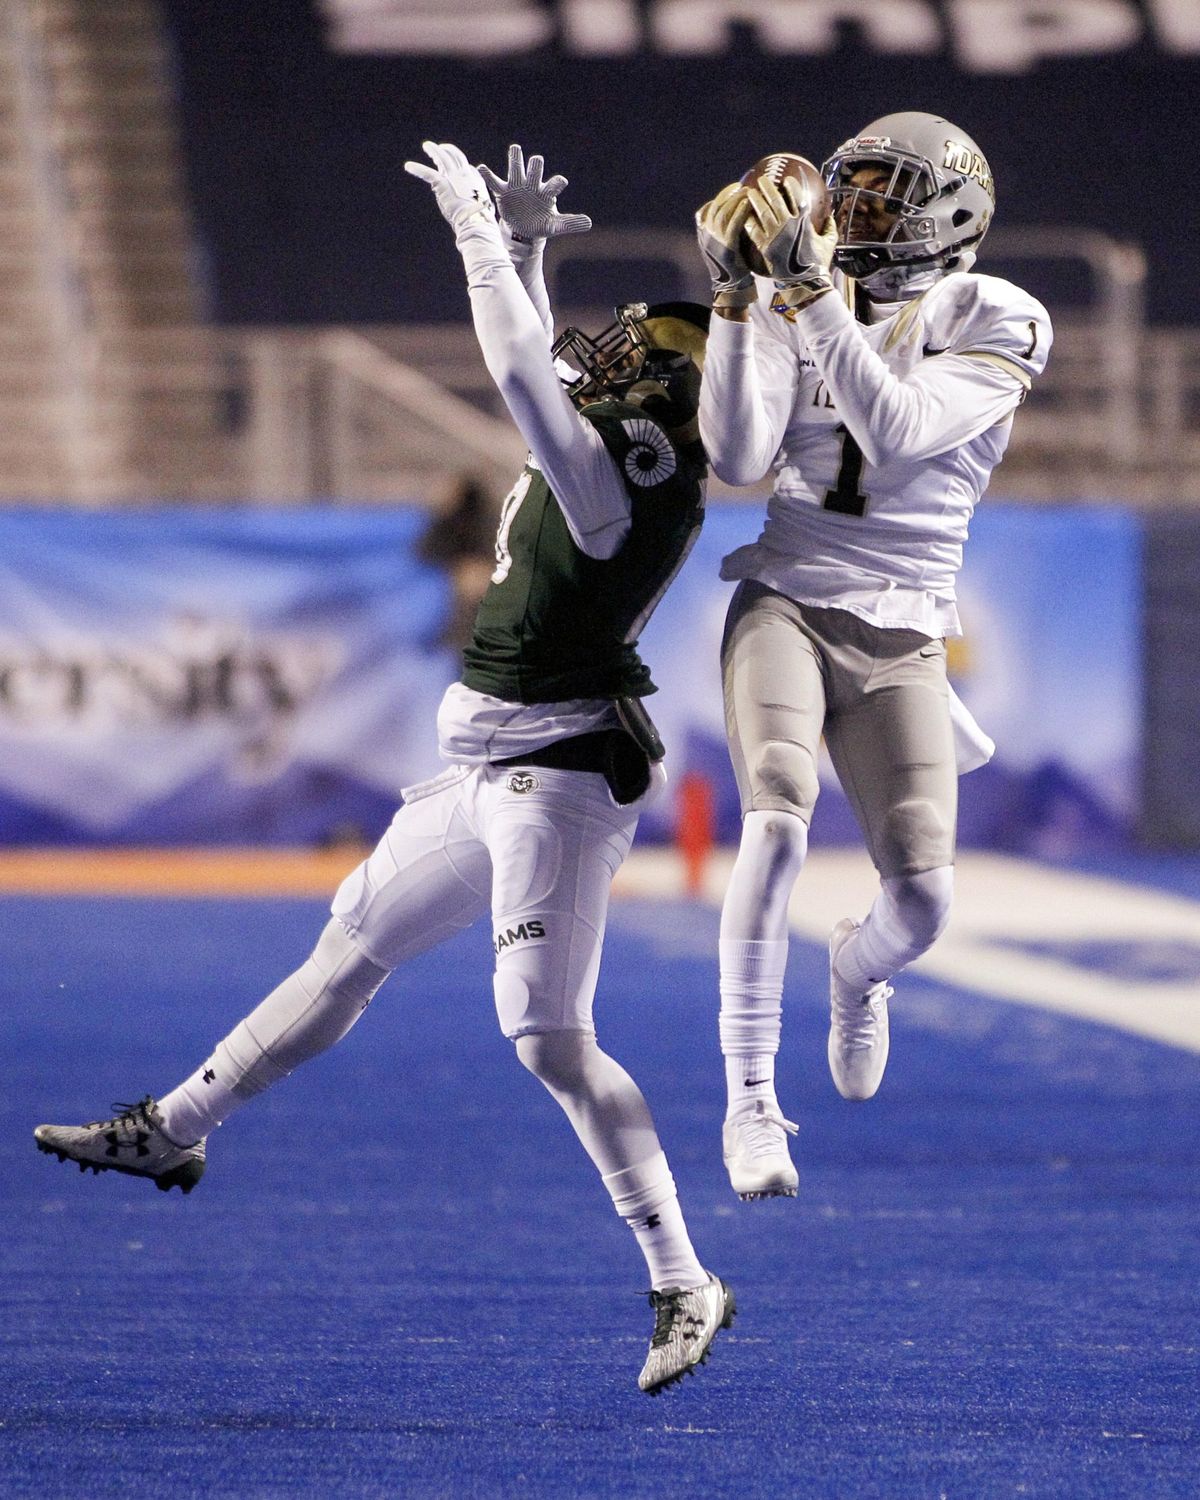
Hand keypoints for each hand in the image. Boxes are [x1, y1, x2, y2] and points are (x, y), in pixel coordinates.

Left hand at [404, 140, 496, 231]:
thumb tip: (473, 214)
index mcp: (477, 183)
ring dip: (434, 150)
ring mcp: (454, 177)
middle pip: (456, 157)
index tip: (455, 167)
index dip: (461, 166)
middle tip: (440, 147)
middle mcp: (466, 175)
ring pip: (442, 158)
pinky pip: (427, 173)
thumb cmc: (480, 223)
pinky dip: (417, 169)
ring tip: (426, 146)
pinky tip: (408, 166)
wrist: (476, 222)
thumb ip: (476, 208)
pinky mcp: (442, 183)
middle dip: (448, 150)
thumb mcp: (482, 213)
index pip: (468, 169)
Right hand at [477, 144, 591, 244]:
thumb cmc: (541, 223)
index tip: (561, 182)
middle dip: (536, 164)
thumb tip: (589, 222)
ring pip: (515, 167)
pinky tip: (481, 168)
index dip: (558, 181)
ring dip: (515, 158)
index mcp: (547, 192)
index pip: (555, 183)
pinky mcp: (503, 191)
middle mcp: (532, 184)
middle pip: (535, 167)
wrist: (523, 229)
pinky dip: (487, 175)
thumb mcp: (555, 226)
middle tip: (537, 161)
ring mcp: (517, 185)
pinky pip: (494, 181)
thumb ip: (570, 223)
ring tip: (515, 148)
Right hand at [695, 183, 755, 307]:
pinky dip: (740, 211)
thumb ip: (724, 229)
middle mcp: (706, 236)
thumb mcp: (723, 245)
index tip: (735, 187)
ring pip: (724, 213)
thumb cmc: (732, 265)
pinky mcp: (726, 247)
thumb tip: (734, 210)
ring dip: (736, 199)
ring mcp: (714, 241)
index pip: (709, 208)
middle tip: (743, 186)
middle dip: (730, 194)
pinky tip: (748, 203)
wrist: (731, 287)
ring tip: (748, 191)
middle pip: (716, 207)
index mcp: (703, 235)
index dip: (722, 196)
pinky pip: (733, 224)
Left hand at [744, 176, 837, 307]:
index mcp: (804, 222)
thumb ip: (830, 227)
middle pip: (776, 200)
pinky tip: (744, 216)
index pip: (797, 197)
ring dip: (755, 200)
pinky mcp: (766, 248)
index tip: (787, 179)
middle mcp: (789, 226)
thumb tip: (831, 216)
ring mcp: (776, 236)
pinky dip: (749, 222)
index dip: (792, 186)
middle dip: (768, 187)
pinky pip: (754, 231)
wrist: (806, 283)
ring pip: (762, 212)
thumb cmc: (818, 264)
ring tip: (749, 193)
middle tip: (762, 180)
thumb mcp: (829, 243)